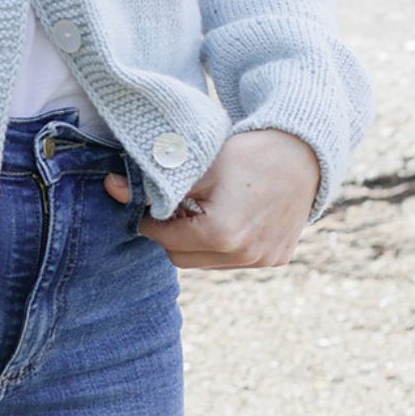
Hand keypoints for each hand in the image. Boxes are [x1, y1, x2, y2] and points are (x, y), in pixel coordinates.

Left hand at [103, 129, 320, 267]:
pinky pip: (235, 261)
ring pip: (207, 262)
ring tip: (208, 209)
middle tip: (179, 206)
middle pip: (182, 258)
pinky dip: (226, 244)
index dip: (151, 219)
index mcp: (220, 235)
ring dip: (199, 242)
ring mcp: (262, 261)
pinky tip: (233, 216)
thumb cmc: (248, 154)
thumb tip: (109, 187)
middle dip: (174, 235)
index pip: (163, 239)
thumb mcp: (199, 164)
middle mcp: (243, 256)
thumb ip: (155, 182)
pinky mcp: (276, 259)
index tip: (150, 202)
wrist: (305, 152)